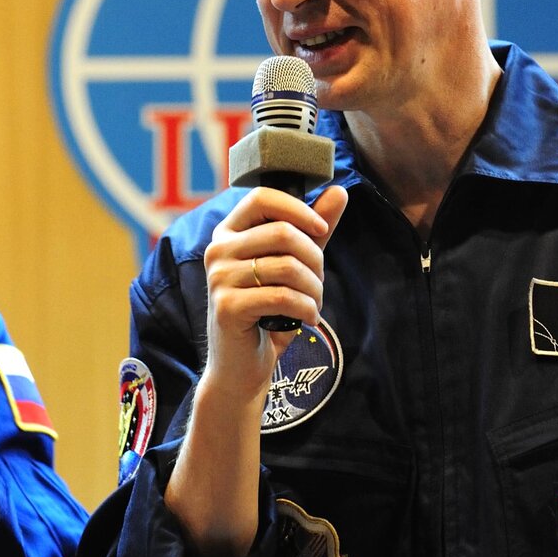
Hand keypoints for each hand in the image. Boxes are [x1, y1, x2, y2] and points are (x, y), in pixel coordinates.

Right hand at [202, 184, 347, 408]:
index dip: (297, 209)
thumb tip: (340, 191)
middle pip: (283, 233)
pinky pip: (282, 296)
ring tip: (314, 304)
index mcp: (229, 232)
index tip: (321, 229)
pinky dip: (306, 308)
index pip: (262, 197)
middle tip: (318, 283)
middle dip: (314, 259)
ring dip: (314, 288)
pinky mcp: (227, 307)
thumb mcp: (294, 265)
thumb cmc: (269, 311)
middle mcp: (218, 250)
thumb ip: (314, 230)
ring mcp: (219, 278)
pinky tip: (307, 318)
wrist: (242, 365)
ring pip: (287, 266)